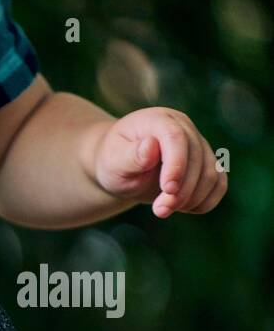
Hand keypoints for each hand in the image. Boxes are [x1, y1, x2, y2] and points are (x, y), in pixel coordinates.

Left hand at [93, 107, 227, 217]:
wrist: (121, 167)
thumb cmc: (113, 162)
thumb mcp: (112, 161)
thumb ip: (130, 156)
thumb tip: (151, 146)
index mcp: (158, 120)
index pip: (176, 137)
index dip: (176, 164)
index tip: (167, 189)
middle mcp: (184, 127)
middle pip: (196, 158)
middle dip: (181, 190)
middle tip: (160, 211)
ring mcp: (198, 144)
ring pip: (212, 172)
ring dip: (192, 198)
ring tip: (164, 210)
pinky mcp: (206, 164)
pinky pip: (219, 183)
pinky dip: (207, 200)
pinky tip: (185, 209)